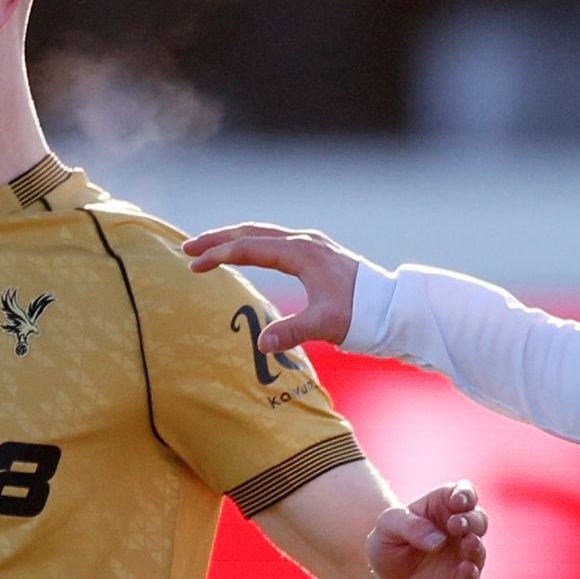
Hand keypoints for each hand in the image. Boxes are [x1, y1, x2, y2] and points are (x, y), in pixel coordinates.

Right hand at [182, 224, 378, 352]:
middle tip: (187, 247)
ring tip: (208, 248)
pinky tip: (246, 253)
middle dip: (217, 239)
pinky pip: (274, 241)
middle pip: (251, 233)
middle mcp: (304, 242)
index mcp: (301, 253)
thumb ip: (292, 332)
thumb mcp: (326, 325)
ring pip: (263, 234)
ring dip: (234, 239)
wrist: (393, 306)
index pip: (248, 248)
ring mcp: (311, 245)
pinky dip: (252, 244)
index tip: (193, 265)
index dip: (218, 256)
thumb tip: (262, 345)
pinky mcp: (316, 253)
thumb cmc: (362, 314)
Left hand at [368, 482, 487, 578]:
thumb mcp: (387, 528)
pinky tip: (466, 568)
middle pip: (477, 518)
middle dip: (471, 519)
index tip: (457, 501)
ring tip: (467, 542)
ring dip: (475, 544)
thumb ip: (409, 526)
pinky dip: (471, 573)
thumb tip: (438, 540)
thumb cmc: (389, 547)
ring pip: (479, 548)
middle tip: (455, 525)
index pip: (463, 493)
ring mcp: (463, 558)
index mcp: (443, 508)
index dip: (465, 494)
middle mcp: (459, 531)